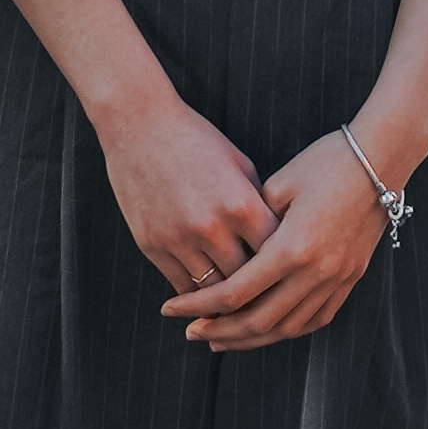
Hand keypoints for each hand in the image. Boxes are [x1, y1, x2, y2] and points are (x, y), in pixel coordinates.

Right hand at [94, 96, 277, 296]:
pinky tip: (207, 294)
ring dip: (226, 298)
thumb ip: (258, 204)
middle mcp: (212, 226)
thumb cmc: (196, 140)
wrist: (139, 126)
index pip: (274, 253)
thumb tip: (276, 239)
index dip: (284, 265)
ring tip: (238, 302)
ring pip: (212, 290)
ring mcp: (179, 239)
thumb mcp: (239, 164)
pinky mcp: (152, 246)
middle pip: (245, 279)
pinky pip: (182, 284)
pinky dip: (196, 293)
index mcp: (242, 204)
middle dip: (257, 289)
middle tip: (267, 297)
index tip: (288, 272)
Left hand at [163, 132, 392, 350]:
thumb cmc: (327, 160)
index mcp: (291, 247)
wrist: (382, 158)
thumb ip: (253, 220)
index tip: (171, 309)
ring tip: (223, 338)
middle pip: (259, 321)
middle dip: (220, 331)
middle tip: (191, 333)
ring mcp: (337, 278)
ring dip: (251, 338)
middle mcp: (315, 271)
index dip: (198, 306)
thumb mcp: (280, 184)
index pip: (235, 293)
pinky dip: (287, 330)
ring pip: (287, 328)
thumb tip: (230, 246)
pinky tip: (267, 329)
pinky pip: (315, 319)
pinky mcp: (350, 278)